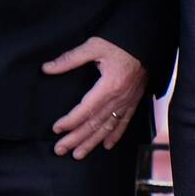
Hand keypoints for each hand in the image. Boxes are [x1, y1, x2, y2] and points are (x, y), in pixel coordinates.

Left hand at [44, 37, 147, 158]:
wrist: (146, 41)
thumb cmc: (120, 42)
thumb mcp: (94, 46)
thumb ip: (70, 59)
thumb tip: (47, 68)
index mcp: (108, 86)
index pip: (85, 110)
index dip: (70, 121)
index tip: (56, 129)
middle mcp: (119, 98)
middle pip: (94, 123)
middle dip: (76, 139)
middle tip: (60, 149)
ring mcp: (128, 101)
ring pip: (108, 127)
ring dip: (92, 142)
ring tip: (78, 154)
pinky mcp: (134, 101)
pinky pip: (124, 122)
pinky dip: (115, 135)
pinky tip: (107, 145)